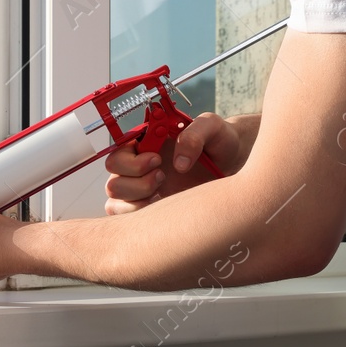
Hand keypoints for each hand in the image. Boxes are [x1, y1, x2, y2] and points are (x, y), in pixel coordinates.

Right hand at [103, 111, 242, 214]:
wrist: (232, 163)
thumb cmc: (218, 141)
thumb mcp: (212, 127)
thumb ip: (195, 134)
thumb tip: (179, 163)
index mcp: (145, 144)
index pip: (117, 154)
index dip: (131, 161)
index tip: (157, 159)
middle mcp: (138, 167)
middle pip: (113, 182)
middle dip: (136, 183)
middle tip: (162, 176)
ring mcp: (143, 190)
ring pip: (115, 203)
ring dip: (137, 201)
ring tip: (163, 192)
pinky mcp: (151, 208)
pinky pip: (128, 219)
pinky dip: (140, 216)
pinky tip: (165, 207)